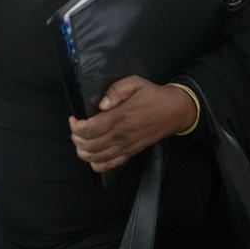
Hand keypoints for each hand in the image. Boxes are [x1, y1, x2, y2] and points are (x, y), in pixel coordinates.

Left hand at [68, 77, 197, 172]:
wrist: (175, 111)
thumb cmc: (152, 95)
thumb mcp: (135, 83)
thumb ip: (116, 91)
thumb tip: (102, 104)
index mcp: (120, 117)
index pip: (89, 129)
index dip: (76, 126)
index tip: (74, 117)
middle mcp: (121, 135)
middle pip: (89, 145)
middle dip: (76, 138)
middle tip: (76, 127)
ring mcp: (126, 146)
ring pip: (96, 158)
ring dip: (83, 151)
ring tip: (81, 139)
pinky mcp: (131, 153)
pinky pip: (110, 165)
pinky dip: (97, 164)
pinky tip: (93, 155)